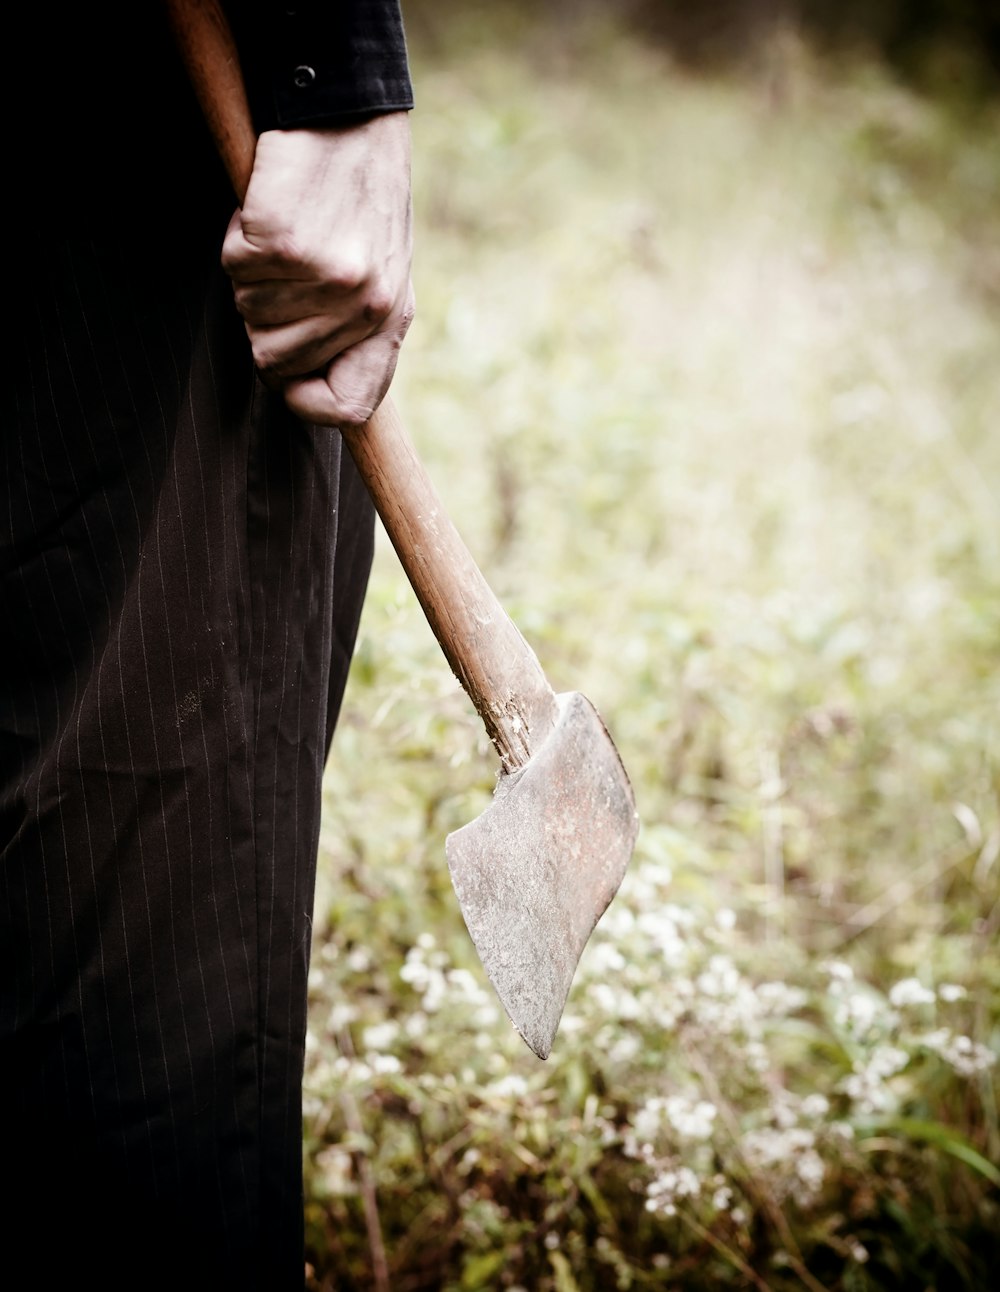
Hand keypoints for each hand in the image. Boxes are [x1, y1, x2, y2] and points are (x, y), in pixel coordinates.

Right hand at [221, 113, 413, 428]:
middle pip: (275, 363)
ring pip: (248, 315)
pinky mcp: (285, 243)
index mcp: (389, 320)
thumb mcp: (376, 273)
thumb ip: (352, 332)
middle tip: (286, 272)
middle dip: (265, 321)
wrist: (348, 117)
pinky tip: (267, 210)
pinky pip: (233, 268)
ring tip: (285, 234)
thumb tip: (306, 391)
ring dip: (252, 275)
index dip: (306, 403)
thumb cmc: (355, 198)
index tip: (289, 380)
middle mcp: (364, 307)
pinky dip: (237, 237)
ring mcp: (326, 278)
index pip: (348, 407)